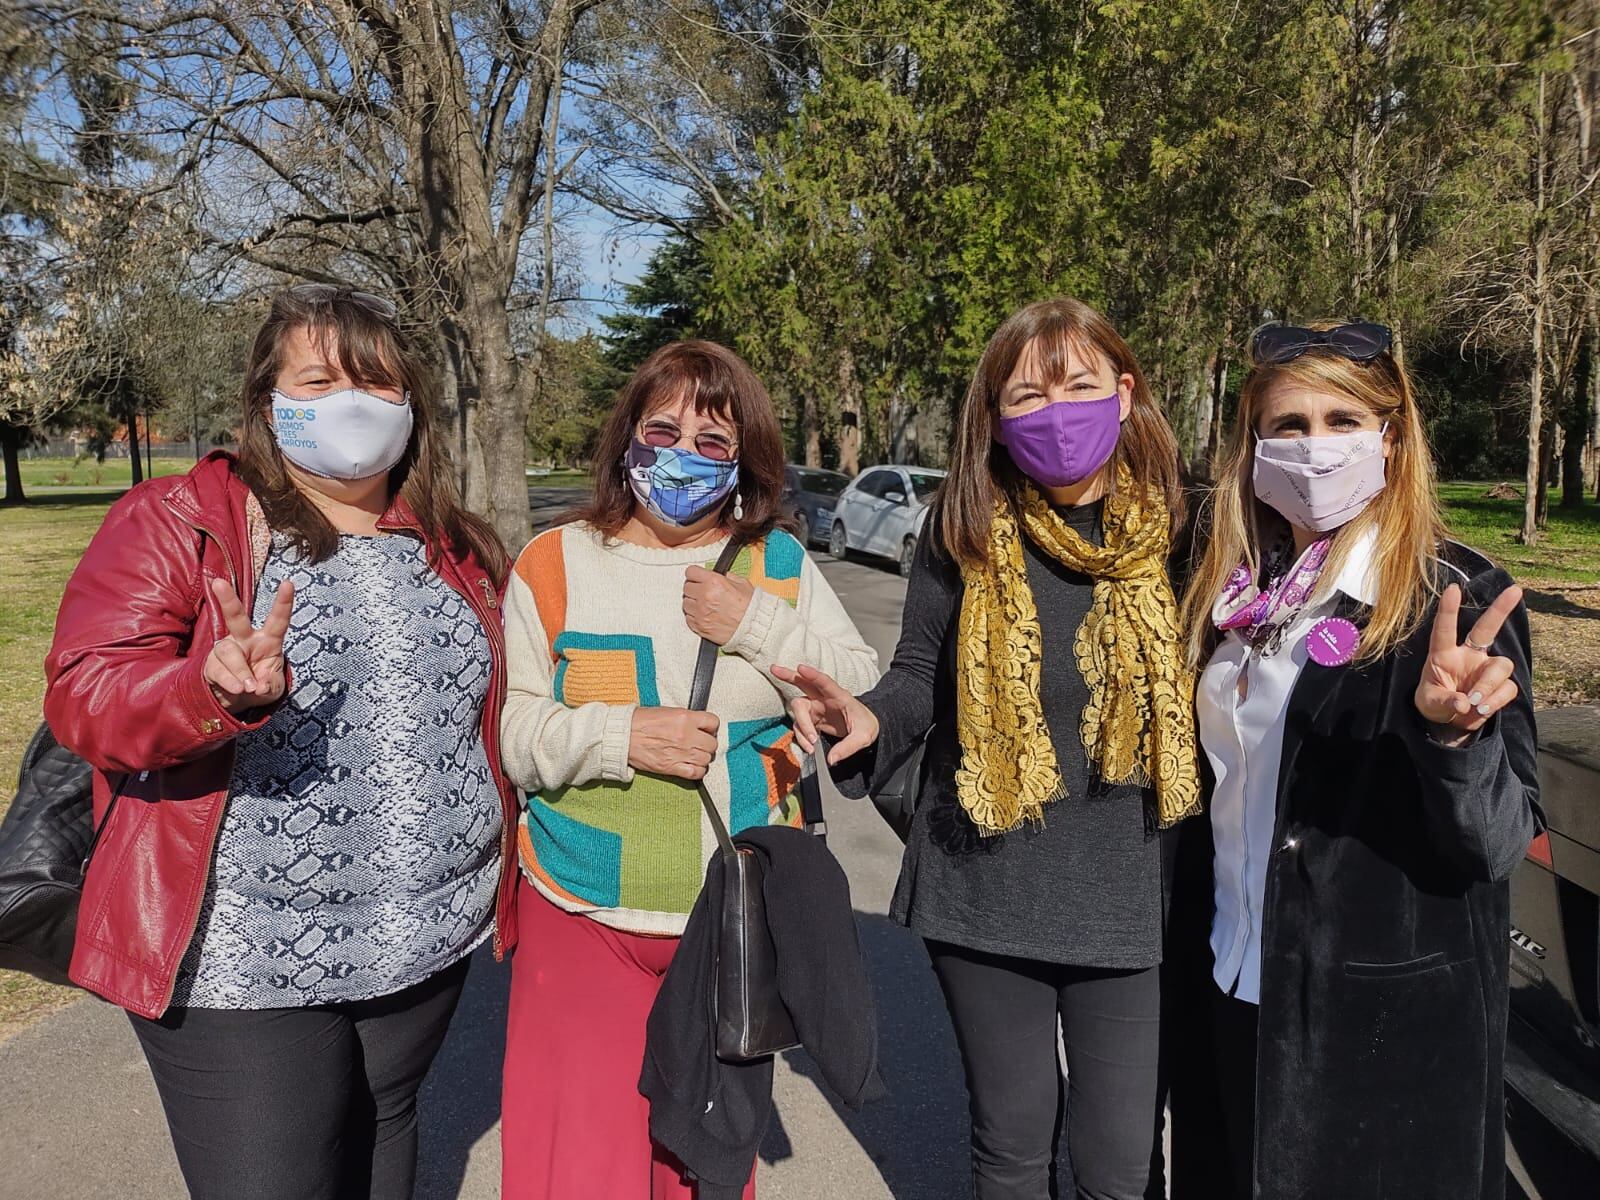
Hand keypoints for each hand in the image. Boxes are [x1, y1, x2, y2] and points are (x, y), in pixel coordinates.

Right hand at [204, 577, 293, 714]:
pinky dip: (230, 682)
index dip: (283, 602)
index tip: (288, 582)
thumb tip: (260, 685)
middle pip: (236, 617)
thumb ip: (270, 685)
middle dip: (228, 600)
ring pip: (228, 651)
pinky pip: (218, 670)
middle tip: (218, 583)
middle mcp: (245, 639)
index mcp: (268, 640)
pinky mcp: (212, 664)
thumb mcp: (273, 688)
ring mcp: (227, 650)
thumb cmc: (261, 686)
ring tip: (248, 687)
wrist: (238, 701)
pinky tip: (237, 689)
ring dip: (240, 670)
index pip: (278, 619)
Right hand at [629, 707, 720, 780]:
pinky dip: (697, 771)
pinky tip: (691, 766)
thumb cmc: (641, 722)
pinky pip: (696, 773)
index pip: (714, 722)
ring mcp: (680, 752)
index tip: (707, 730)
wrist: (623, 736)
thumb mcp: (668, 711)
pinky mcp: (672, 767)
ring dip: (702, 758)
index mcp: (685, 718)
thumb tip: (700, 726)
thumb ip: (687, 718)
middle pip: (712, 744)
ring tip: (693, 755)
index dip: (711, 727)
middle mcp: (686, 735)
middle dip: (707, 744)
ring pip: (707, 759)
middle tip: (699, 744)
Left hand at [683, 564, 754, 645]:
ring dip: (693, 603)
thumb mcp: (742, 583)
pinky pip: (688, 617)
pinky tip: (705, 615)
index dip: (695, 574)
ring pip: (686, 603)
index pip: (691, 572)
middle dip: (695, 588)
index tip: (698, 577)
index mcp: (714, 582)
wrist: (754, 628)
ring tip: (705, 605)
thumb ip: (726, 576)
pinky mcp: (699, 626)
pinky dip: (694, 616)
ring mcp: (700, 612)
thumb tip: (718, 575)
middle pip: (687, 587)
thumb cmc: (751, 607)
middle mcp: (704, 596)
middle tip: (704, 592)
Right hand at [772, 663, 879, 764]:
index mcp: (840, 696)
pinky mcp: (812, 718)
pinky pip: (800, 725)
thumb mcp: (863, 738)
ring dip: (801, 726)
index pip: (825, 683)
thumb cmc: (866, 727)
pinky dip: (802, 736)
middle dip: (788, 676)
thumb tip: (831, 759)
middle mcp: (825, 698)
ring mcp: (817, 707)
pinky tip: (810, 746)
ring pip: (798, 709)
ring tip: (811, 744)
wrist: (865, 729)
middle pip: (803, 683)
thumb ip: (847, 748)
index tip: (801, 668)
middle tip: (774, 669)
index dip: (813, 675)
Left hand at [1414, 582, 1522, 742]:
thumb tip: (1463, 704)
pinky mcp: (1501, 685)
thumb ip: (1445, 702)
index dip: (1448, 609)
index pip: (1445, 630)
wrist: (1449, 723)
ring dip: (1489, 685)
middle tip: (1516, 590)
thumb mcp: (1430, 704)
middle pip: (1487, 628)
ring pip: (1502, 666)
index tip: (1453, 588)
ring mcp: (1486, 669)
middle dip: (1501, 609)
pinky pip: (1507, 688)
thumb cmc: (1435, 703)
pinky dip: (1496, 701)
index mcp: (1444, 655)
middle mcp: (1468, 656)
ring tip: (1476, 703)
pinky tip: (1482, 710)